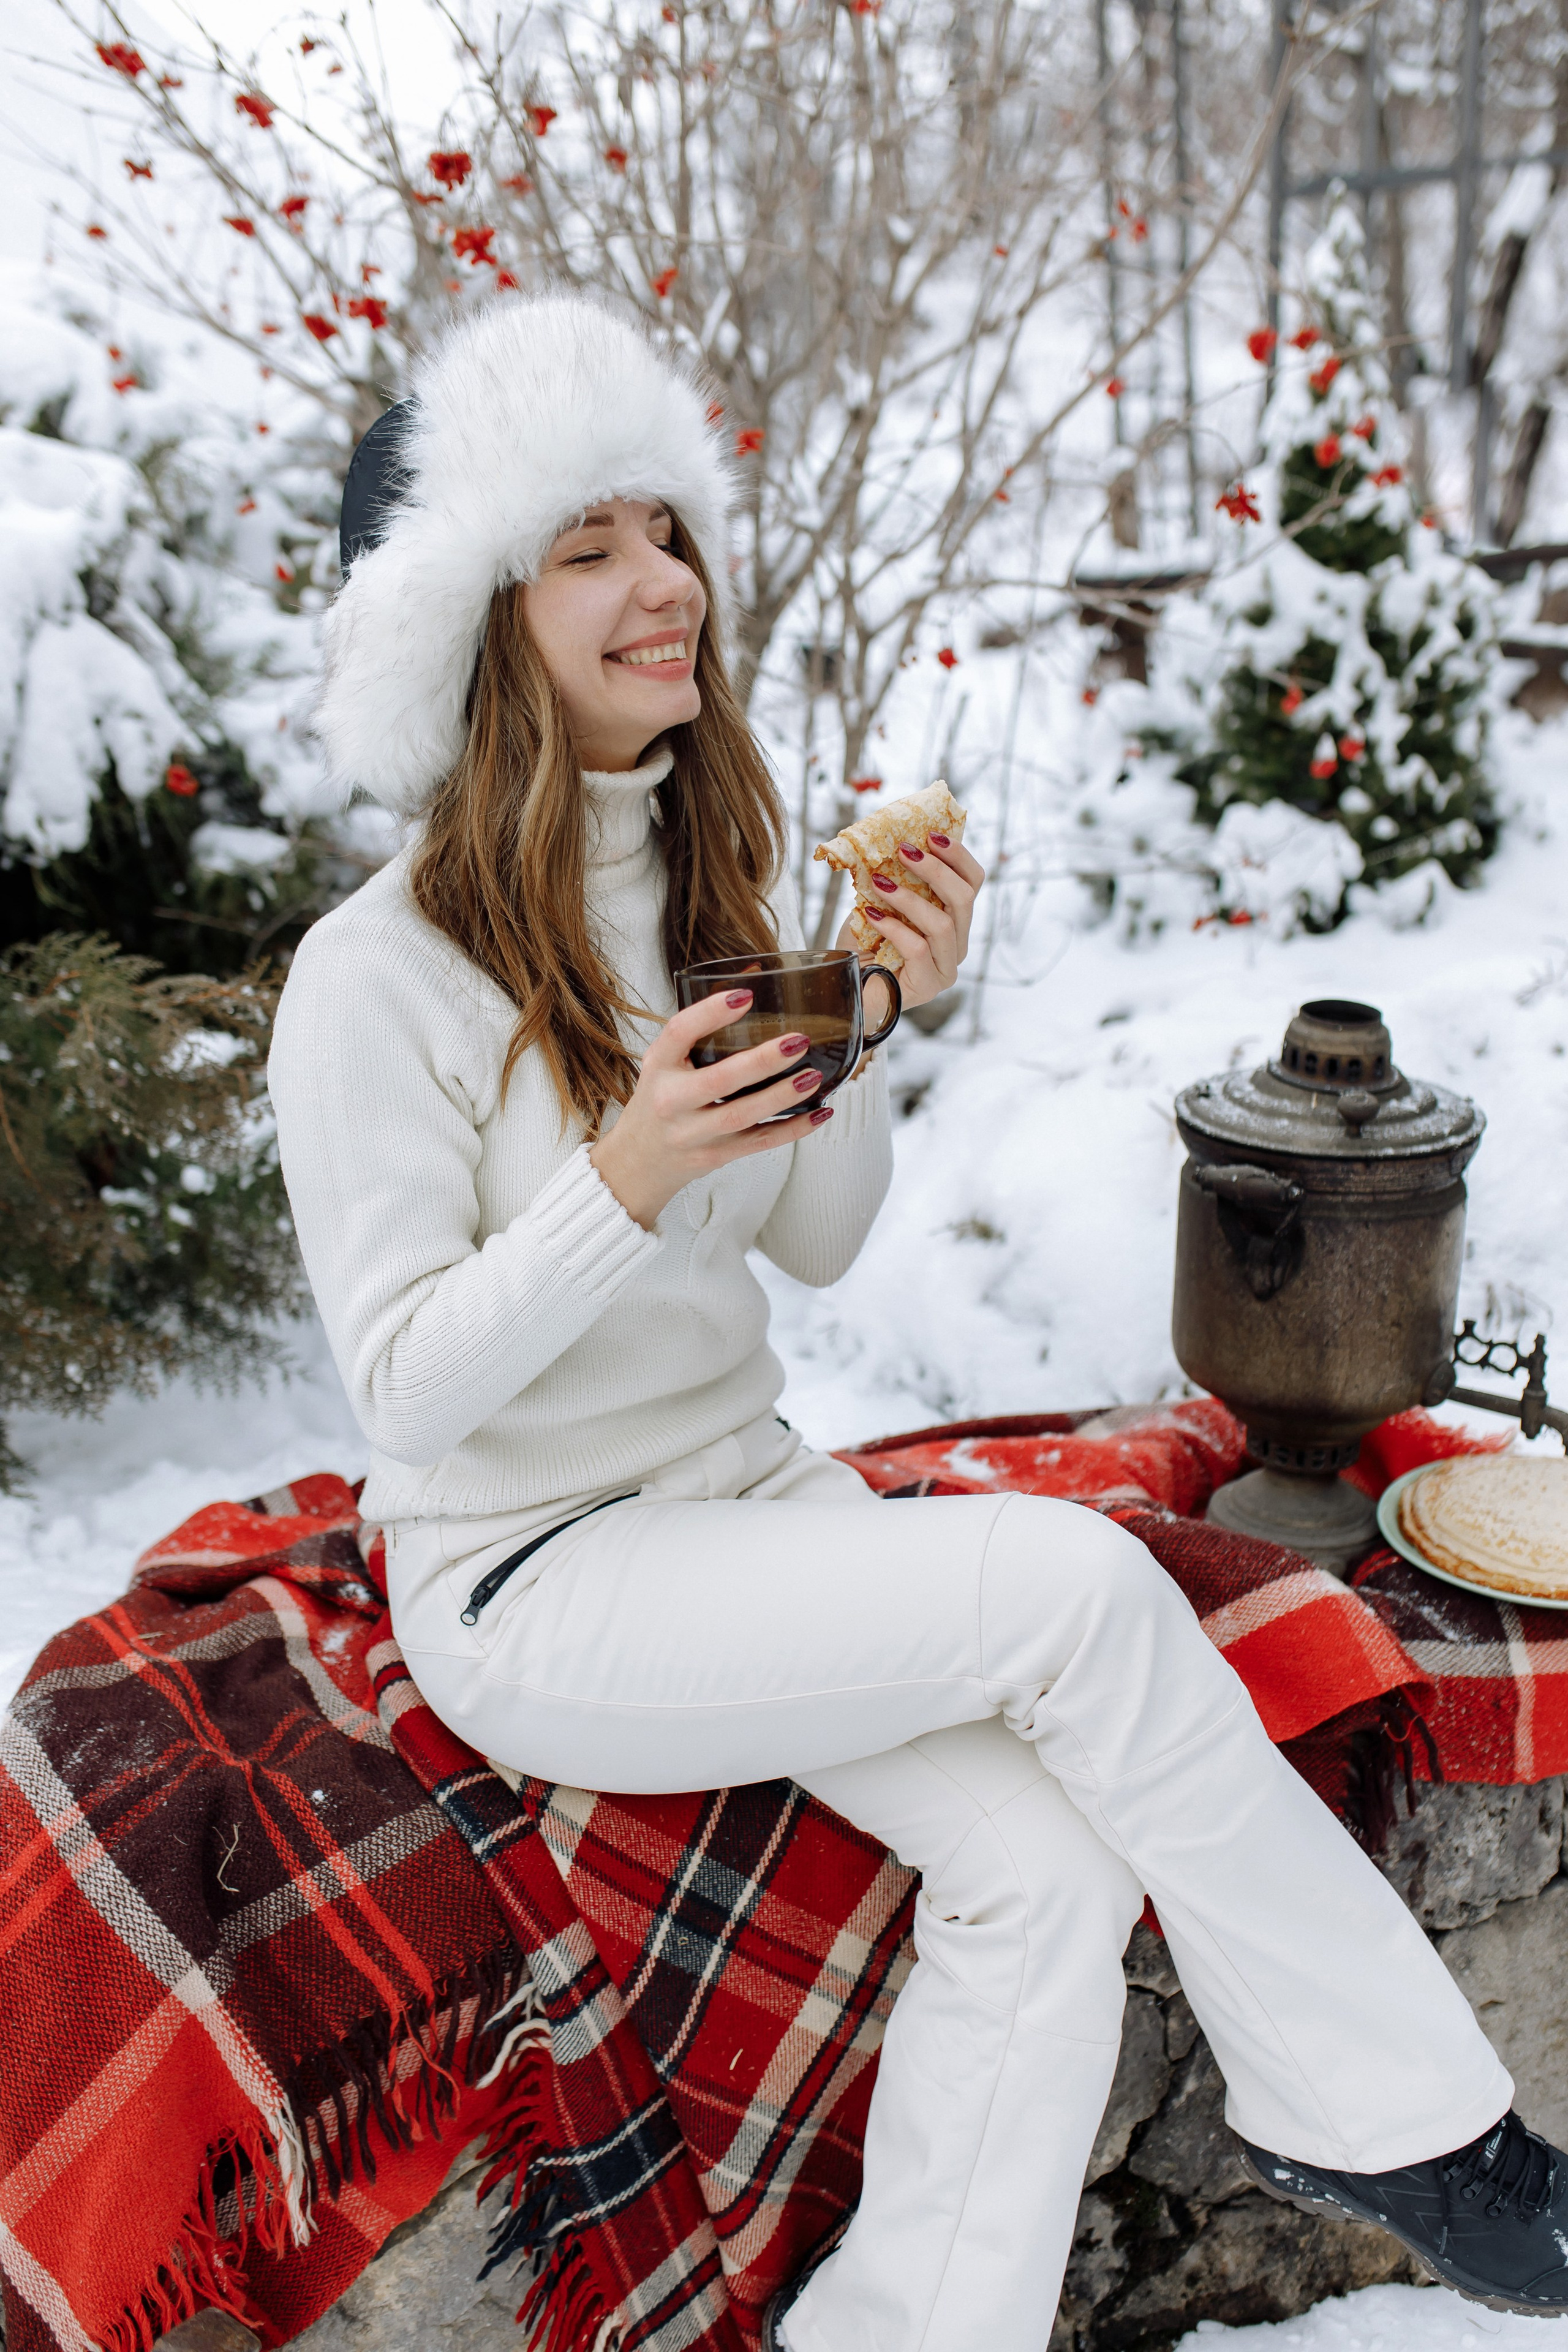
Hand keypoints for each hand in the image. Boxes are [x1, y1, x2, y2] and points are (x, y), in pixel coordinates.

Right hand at [589, 990, 832, 1230]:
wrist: (640, 1160)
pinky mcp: (714, 1156)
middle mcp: (672, 1100)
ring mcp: (692, 1133)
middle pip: (719, 1080)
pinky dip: (793, 1129)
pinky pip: (758, 1143)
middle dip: (762, 1061)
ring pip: (742, 1116)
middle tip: (797, 1040)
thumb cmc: (660, 1100)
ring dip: (782, 1096)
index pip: (679, 1032)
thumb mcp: (664, 1062)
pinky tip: (819, 1112)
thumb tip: (750, 983)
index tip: (744, 995)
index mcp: (659, 1066)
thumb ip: (698, 1032)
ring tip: (813, 1076)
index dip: (710, 1012)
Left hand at [835, 835, 985, 1009]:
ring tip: (880, 883)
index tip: (931, 834)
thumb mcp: (877, 902)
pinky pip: (919, 949)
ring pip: (944, 924)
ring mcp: (946, 968)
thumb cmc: (861, 947)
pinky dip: (894, 927)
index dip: (957, 855)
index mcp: (953, 921)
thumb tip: (888, 840)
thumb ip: (891, 879)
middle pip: (965, 899)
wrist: (843, 989)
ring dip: (910, 898)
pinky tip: (872, 915)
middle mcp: (957, 945)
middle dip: (936, 869)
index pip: (972, 882)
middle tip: (905, 851)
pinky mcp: (929, 986)